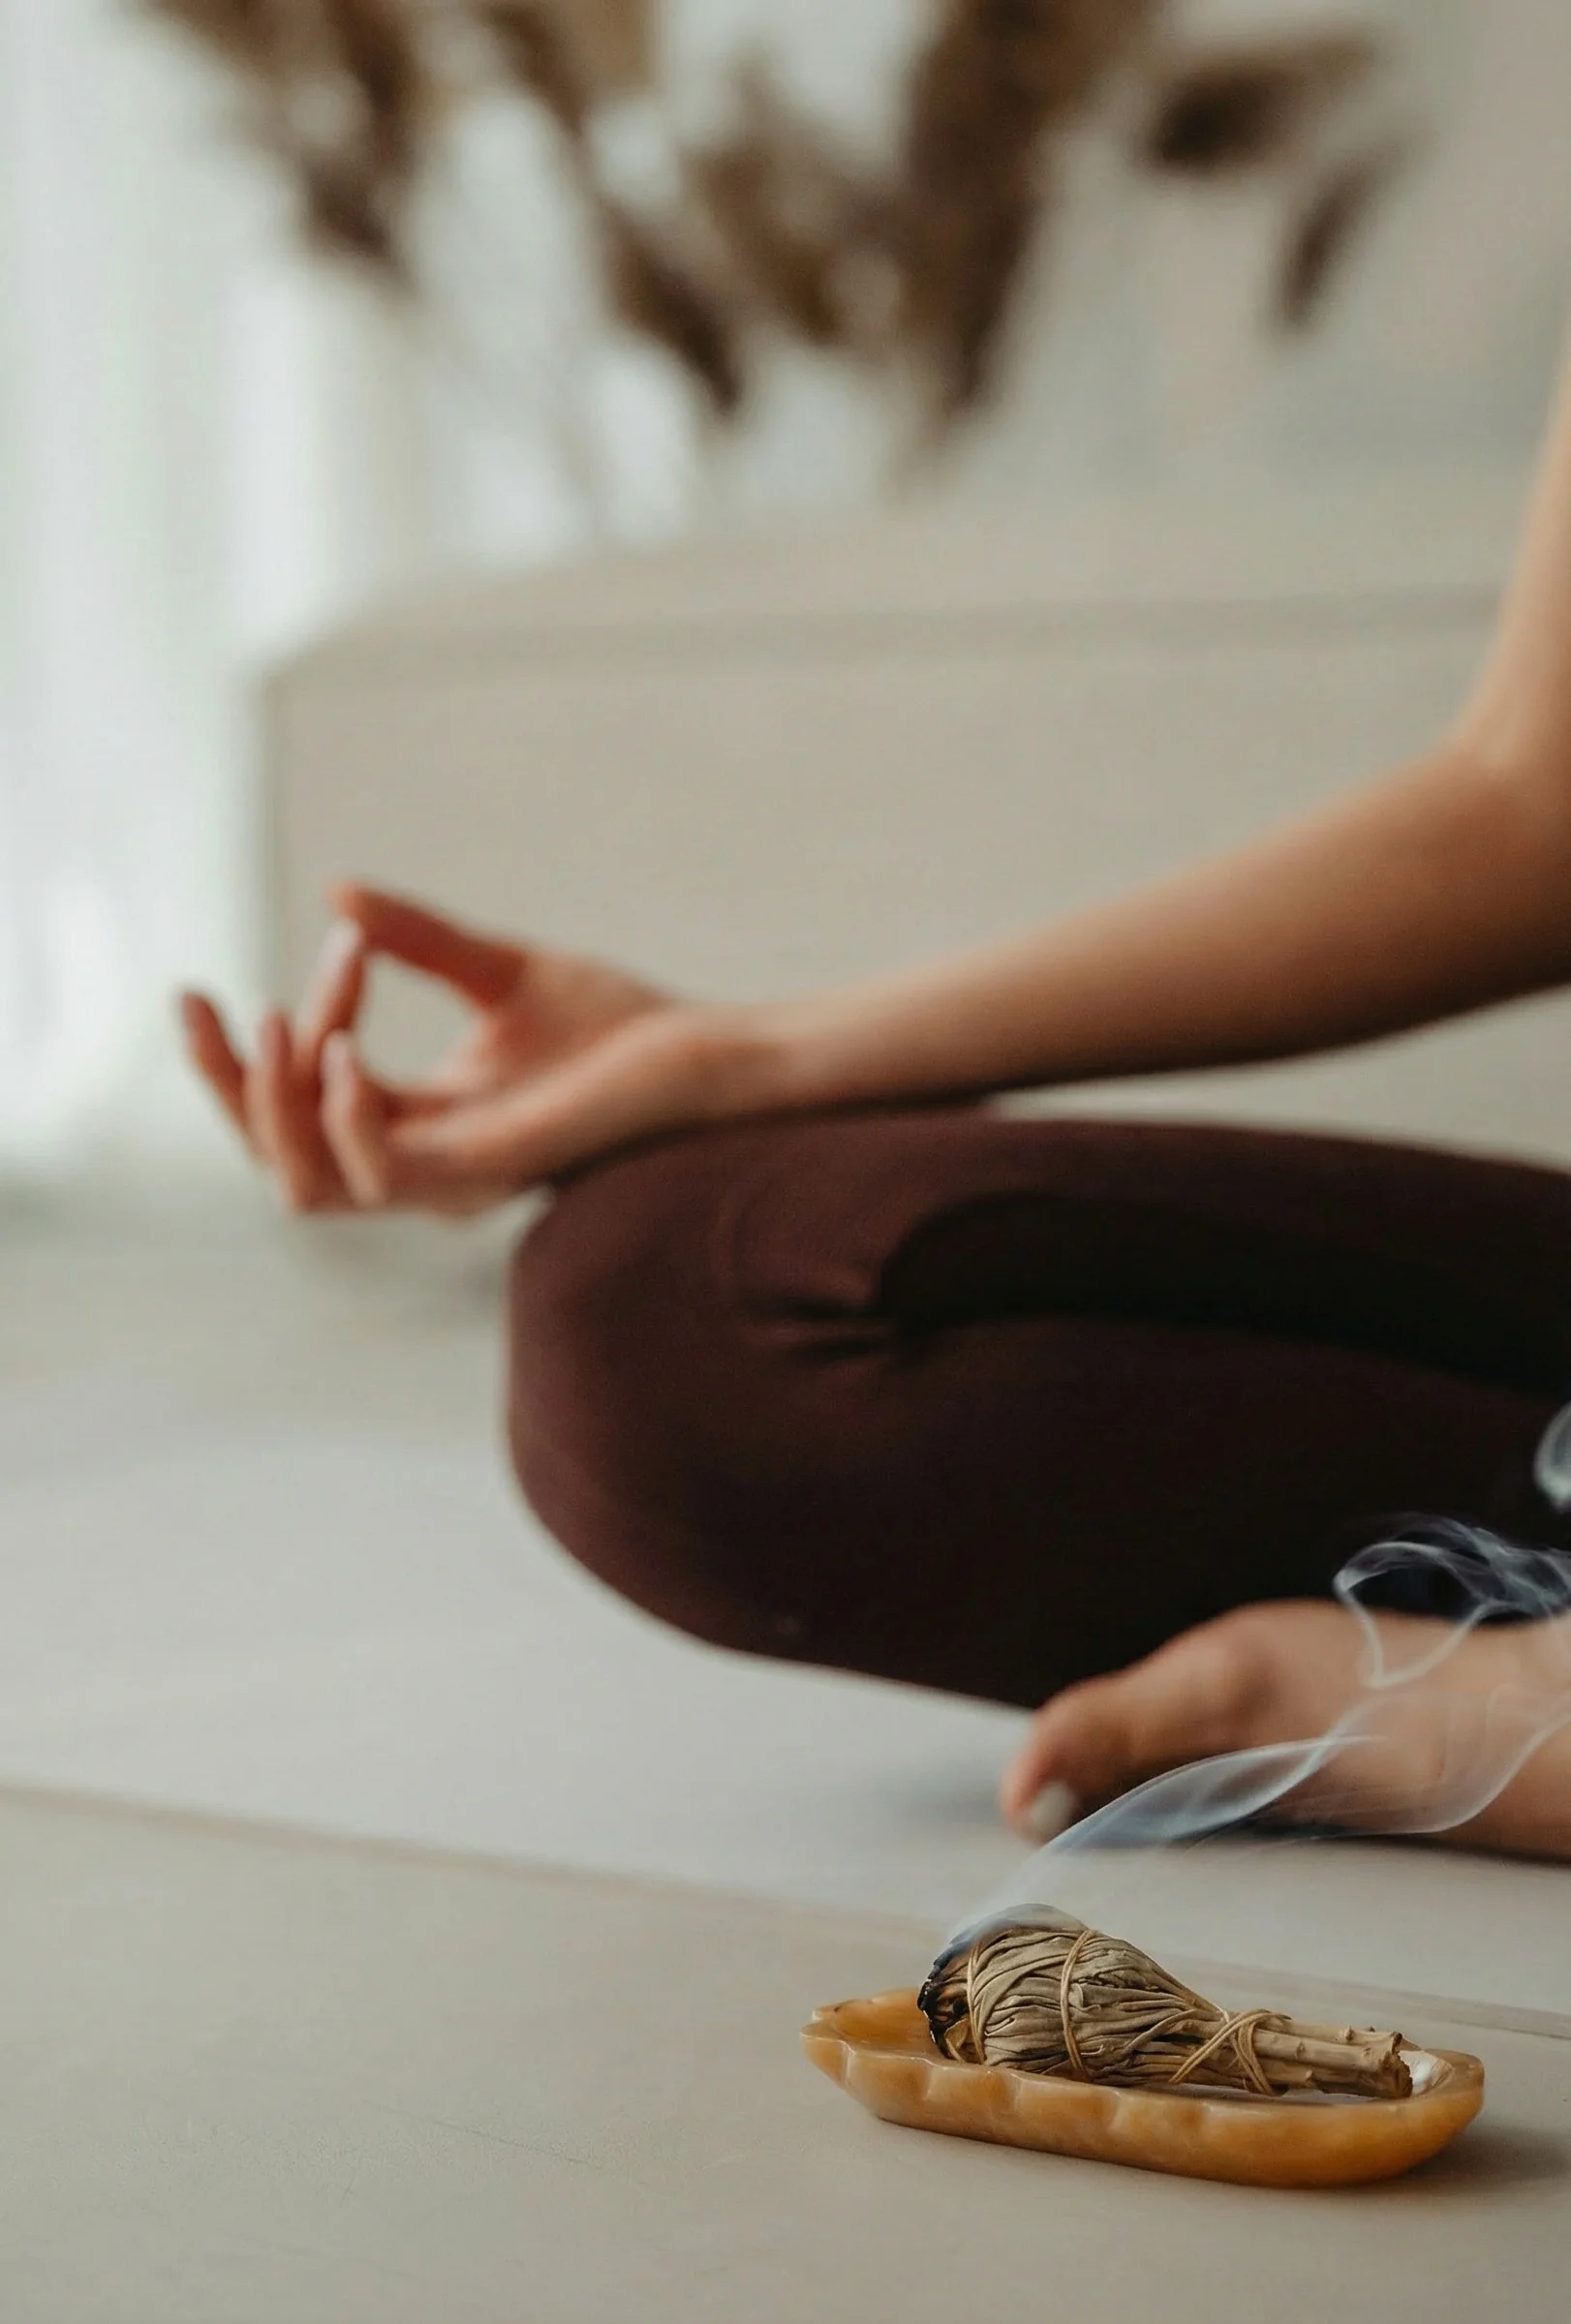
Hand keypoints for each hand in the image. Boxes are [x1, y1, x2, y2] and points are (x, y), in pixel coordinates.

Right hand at [181, 885, 759, 1215]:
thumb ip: (417, 940)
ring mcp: (451, 1176)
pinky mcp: (487, 1173)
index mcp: (418, 1122)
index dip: (283, 1033)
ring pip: (307, 1184)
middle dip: (227, 1086)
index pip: (301, 1104)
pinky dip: (345, 1121)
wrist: (707, 1056)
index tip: (339, 940)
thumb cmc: (619, 1026)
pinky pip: (382, 1176)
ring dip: (271, 1107)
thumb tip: (334, 894)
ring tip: (273, 1023)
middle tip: (198, 1006)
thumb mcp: (498, 970)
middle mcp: (421, 1163)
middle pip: (278, 1159)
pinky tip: (337, 1057)